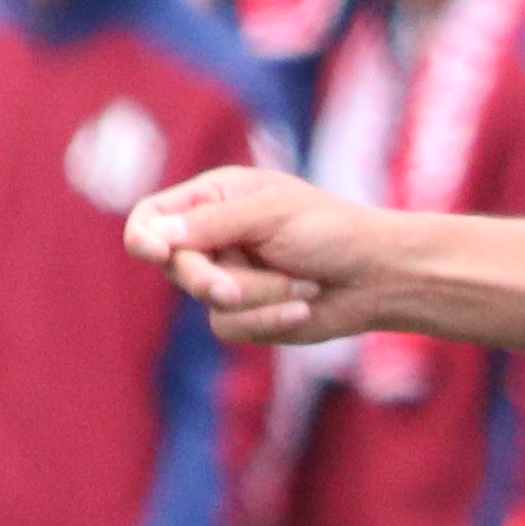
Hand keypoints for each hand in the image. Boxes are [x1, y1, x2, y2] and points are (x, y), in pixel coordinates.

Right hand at [125, 164, 400, 343]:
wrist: (380, 277)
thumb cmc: (333, 232)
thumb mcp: (270, 215)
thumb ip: (212, 223)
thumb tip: (155, 233)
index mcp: (214, 198)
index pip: (152, 216)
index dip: (144, 235)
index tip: (154, 251)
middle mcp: (214, 237)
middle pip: (173, 265)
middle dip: (207, 278)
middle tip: (230, 289)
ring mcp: (227, 277)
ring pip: (207, 301)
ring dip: (258, 296)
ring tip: (304, 285)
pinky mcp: (246, 314)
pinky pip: (230, 326)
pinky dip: (268, 318)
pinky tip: (304, 307)